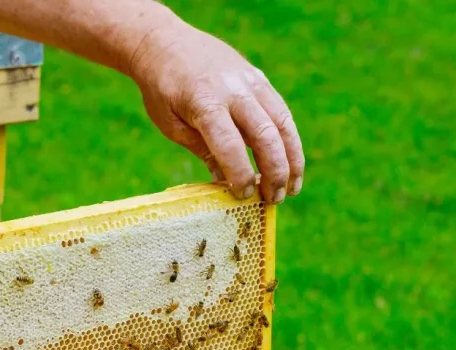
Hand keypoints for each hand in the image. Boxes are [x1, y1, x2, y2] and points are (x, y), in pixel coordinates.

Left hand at [128, 20, 303, 202]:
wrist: (165, 43)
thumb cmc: (163, 89)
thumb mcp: (171, 125)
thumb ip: (201, 151)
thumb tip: (226, 184)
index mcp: (205, 103)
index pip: (230, 144)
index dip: (240, 173)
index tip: (244, 195)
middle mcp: (233, 90)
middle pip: (265, 135)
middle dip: (275, 171)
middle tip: (275, 200)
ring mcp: (250, 82)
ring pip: (282, 124)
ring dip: (292, 159)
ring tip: (292, 188)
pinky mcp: (259, 79)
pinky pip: (280, 112)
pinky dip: (289, 140)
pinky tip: (290, 163)